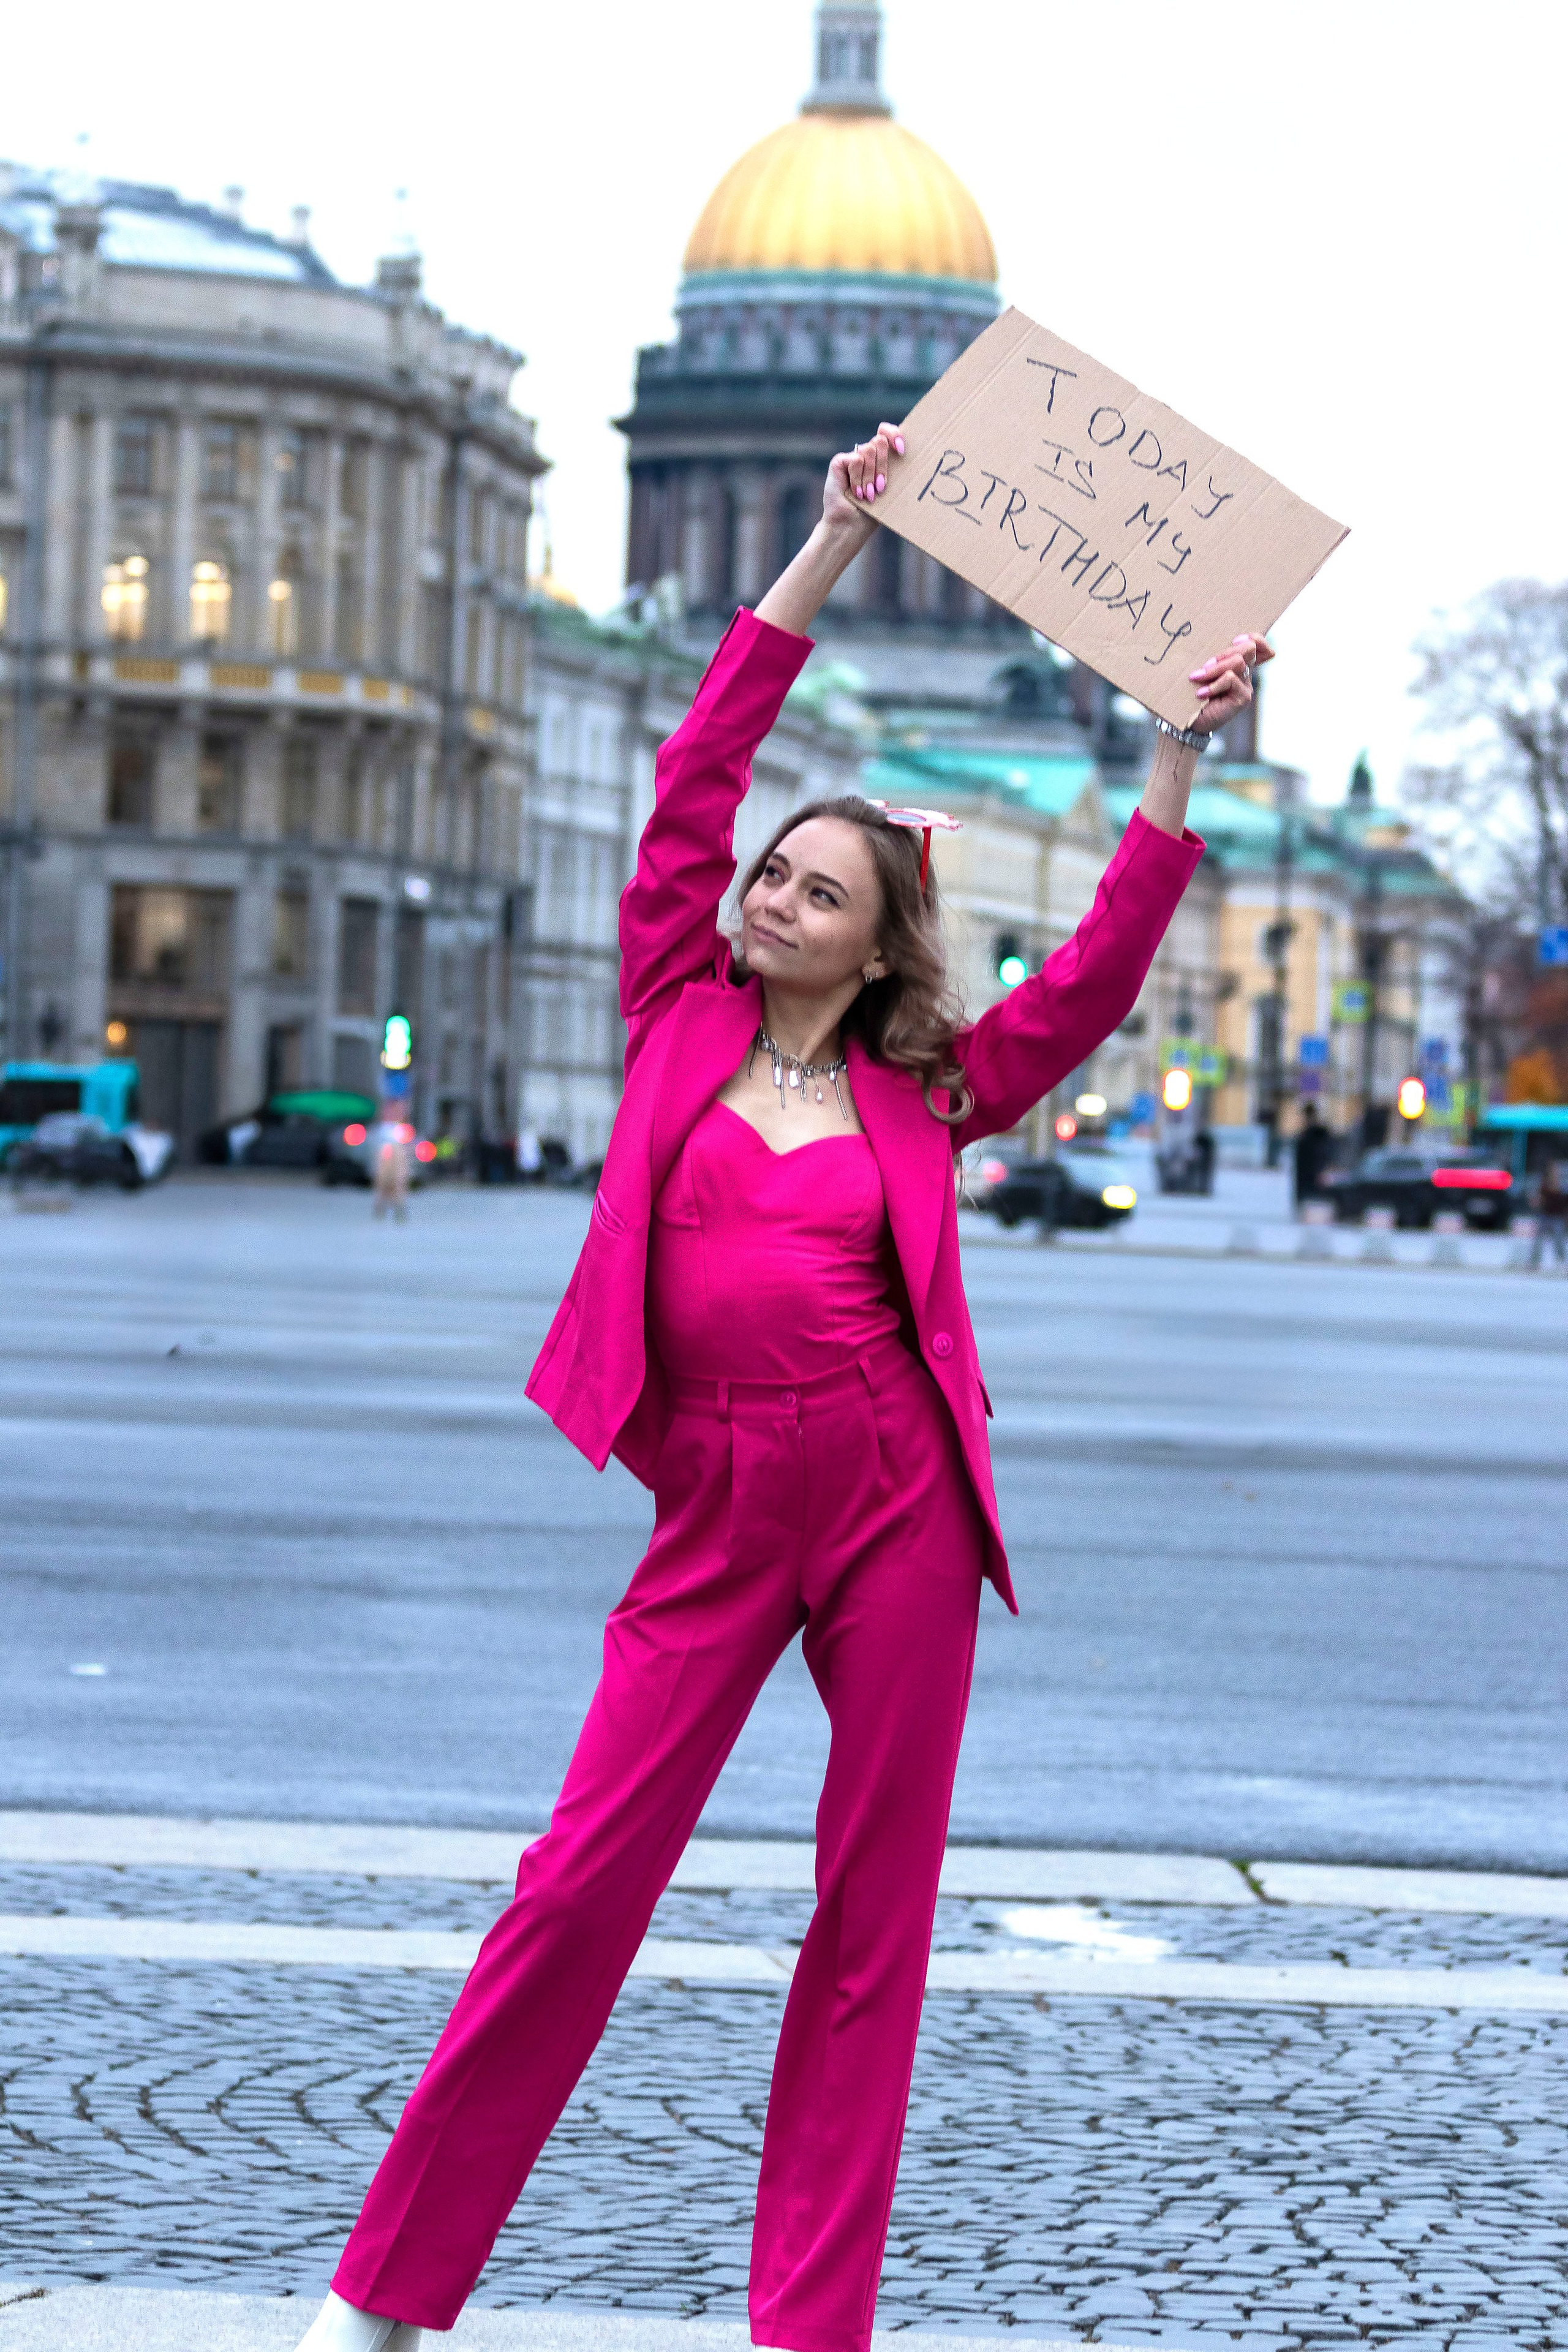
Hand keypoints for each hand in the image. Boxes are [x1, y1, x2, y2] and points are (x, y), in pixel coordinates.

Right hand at [822, 422, 904, 540]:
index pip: (886, 432)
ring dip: (870, 476)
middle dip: (883, 467)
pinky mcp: (839, 462)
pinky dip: (858, 478)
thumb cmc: (872, 512)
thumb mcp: (889, 489)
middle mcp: (866, 455)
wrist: (851, 525)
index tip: (901, 451)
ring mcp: (852, 457)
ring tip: (868, 495)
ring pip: (868, 450)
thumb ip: (895, 469)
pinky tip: (855, 492)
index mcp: (880, 458)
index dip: (894, 435)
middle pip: (880, 441)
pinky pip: (855, 459)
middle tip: (879, 488)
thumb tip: (909, 454)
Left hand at [1187, 633, 1274, 732]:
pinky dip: (1213, 684)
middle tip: (1204, 665)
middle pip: (1249, 647)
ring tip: (1197, 677)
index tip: (1234, 640)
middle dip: (1224, 652)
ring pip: (1238, 662)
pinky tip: (1201, 693)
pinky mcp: (1243, 698)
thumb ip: (1211, 658)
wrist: (1189, 722)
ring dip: (1215, 668)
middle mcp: (1245, 673)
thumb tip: (1208, 640)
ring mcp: (1246, 685)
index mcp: (1238, 664)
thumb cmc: (1192, 694)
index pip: (1258, 643)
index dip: (1252, 637)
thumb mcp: (1202, 671)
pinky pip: (1231, 679)